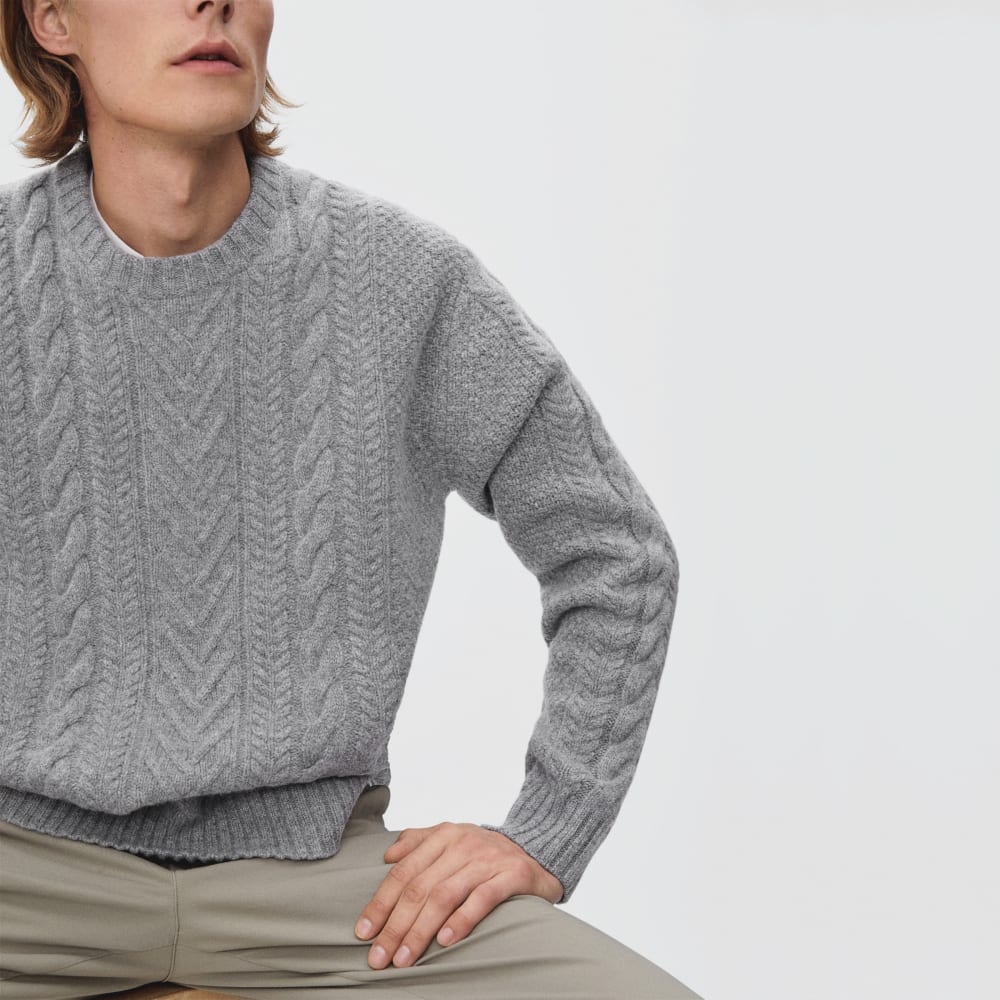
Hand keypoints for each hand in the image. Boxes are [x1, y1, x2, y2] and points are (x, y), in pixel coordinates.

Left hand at [353, 821, 563, 969]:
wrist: (539, 849)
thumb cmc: (487, 853)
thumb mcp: (453, 839)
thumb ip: (420, 841)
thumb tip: (388, 854)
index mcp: (444, 835)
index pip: (404, 871)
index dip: (381, 902)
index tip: (364, 932)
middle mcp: (463, 844)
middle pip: (420, 887)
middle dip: (395, 925)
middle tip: (379, 957)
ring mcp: (488, 859)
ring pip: (444, 895)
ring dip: (420, 930)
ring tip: (405, 958)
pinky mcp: (512, 875)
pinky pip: (482, 898)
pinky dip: (461, 920)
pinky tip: (445, 941)